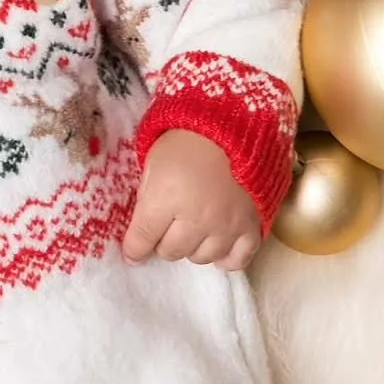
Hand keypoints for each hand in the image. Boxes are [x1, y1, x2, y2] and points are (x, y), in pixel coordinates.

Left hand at [122, 129, 260, 270]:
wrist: (234, 123)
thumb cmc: (187, 137)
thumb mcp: (154, 160)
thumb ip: (147, 195)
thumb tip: (141, 227)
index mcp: (165, 200)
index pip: (142, 240)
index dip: (134, 247)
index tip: (133, 249)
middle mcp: (195, 220)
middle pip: (170, 252)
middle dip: (164, 240)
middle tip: (167, 225)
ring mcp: (225, 227)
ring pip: (201, 257)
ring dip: (193, 246)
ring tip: (193, 230)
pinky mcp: (251, 227)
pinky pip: (238, 260)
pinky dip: (226, 259)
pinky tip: (219, 249)